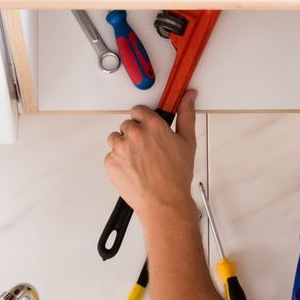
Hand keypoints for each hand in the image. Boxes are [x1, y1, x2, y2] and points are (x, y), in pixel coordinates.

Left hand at [103, 92, 197, 221]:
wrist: (164, 202)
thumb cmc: (176, 176)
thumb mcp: (187, 142)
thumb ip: (186, 115)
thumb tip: (188, 97)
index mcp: (152, 125)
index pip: (138, 110)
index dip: (143, 120)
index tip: (147, 129)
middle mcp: (134, 133)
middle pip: (127, 125)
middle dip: (135, 135)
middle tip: (147, 151)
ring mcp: (120, 148)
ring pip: (116, 139)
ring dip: (124, 147)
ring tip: (139, 162)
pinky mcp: (110, 162)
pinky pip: (111, 156)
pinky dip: (119, 162)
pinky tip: (133, 171)